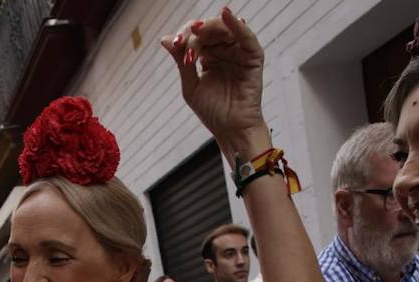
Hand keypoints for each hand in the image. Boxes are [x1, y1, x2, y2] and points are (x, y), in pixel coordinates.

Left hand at [160, 8, 268, 156]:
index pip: (195, 37)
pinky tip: (226, 14)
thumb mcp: (191, 85)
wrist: (231, 131)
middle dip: (194, 32)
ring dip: (209, 27)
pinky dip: (236, 24)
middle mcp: (224, 51)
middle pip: (208, 29)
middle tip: (182, 41)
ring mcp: (239, 52)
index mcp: (208, 57)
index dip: (184, 37)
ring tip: (196, 31)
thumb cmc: (213, 112)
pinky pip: (246, 36)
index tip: (174, 44)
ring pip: (224, 28)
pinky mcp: (253, 57)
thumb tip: (164, 39)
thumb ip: (181, 61)